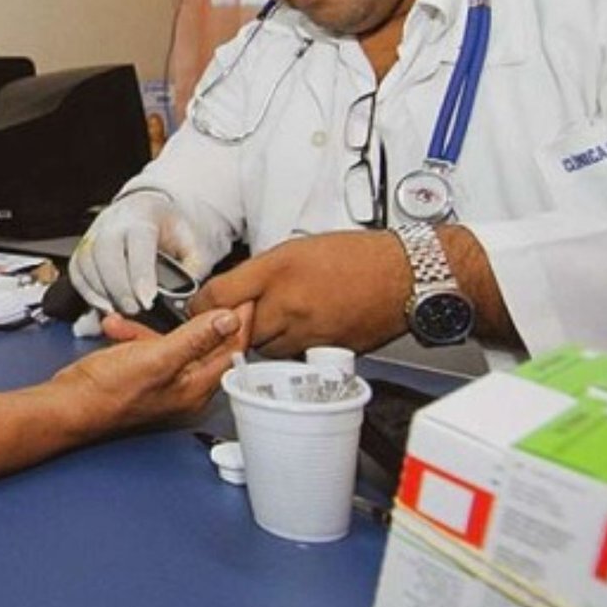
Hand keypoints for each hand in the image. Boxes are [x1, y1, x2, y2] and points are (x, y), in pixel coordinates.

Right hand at [53, 304, 251, 433]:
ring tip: (128, 324)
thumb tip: (228, 320)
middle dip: (193, 320)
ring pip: (173, 344)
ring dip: (151, 328)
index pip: (232, 350)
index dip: (241, 321)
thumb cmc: (106, 393)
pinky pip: (149, 348)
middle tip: (199, 295)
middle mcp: (184, 388)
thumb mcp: (156, 358)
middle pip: (206, 345)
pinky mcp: (143, 377)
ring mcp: (164, 383)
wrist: (67, 406)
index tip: (246, 295)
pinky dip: (134, 336)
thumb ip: (195, 338)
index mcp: (195, 388)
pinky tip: (117, 331)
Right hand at [68, 192, 208, 315]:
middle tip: (134, 310)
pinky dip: (87, 292)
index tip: (147, 299)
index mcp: (143, 216)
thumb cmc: (168, 228)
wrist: (146, 211)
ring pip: (87, 262)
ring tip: (120, 312)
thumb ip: (192, 267)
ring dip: (101, 292)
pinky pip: (76, 271)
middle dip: (118, 286)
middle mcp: (113, 222)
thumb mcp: (191, 241)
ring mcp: (94, 234)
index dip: (141, 273)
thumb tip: (184, 294)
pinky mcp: (82, 248)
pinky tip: (103, 305)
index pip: (138, 242)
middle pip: (106, 252)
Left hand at [190, 231, 407, 356]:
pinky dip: (290, 350)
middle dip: (235, 325)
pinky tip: (302, 332)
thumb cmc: (358, 256)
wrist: (406, 276)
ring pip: (264, 349)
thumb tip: (234, 291)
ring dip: (263, 340)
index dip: (202, 304)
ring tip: (279, 322)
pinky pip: (293, 358)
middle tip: (242, 317)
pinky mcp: (325, 353)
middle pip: (237, 329)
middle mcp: (289, 303)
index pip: (218, 295)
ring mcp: (307, 332)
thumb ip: (261, 271)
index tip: (200, 307)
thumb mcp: (297, 248)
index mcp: (277, 270)